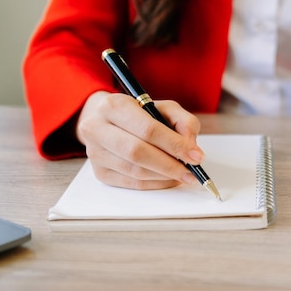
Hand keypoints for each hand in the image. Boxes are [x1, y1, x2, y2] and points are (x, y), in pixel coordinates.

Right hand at [75, 91, 203, 189]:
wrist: (107, 120)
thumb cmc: (139, 113)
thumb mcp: (164, 107)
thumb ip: (183, 121)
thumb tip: (191, 147)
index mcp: (114, 106)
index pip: (148, 129)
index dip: (174, 144)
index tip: (196, 156)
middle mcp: (97, 128)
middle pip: (138, 152)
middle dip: (170, 165)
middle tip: (191, 172)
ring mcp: (95, 152)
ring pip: (135, 171)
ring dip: (164, 176)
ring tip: (183, 175)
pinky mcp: (99, 172)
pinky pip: (131, 183)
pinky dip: (155, 184)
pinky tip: (169, 179)